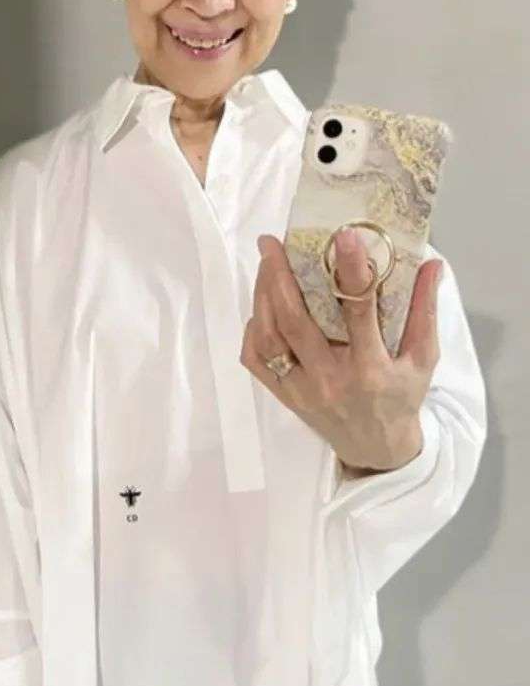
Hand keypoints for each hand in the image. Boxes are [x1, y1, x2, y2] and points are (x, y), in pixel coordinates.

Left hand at [240, 228, 443, 470]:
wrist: (375, 449)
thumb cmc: (401, 397)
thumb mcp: (423, 358)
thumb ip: (424, 311)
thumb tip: (431, 263)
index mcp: (371, 368)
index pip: (358, 312)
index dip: (350, 272)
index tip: (342, 236)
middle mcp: (331, 379)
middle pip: (295, 321)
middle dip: (280, 277)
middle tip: (271, 243)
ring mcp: (302, 390)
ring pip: (270, 338)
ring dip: (263, 297)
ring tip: (265, 265)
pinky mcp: (284, 397)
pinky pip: (256, 360)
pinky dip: (254, 330)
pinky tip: (262, 307)